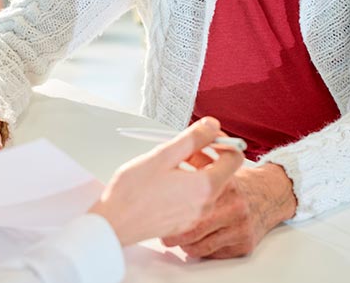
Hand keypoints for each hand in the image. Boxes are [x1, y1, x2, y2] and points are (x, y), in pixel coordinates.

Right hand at [88, 117, 244, 245]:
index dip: (223, 142)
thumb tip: (213, 126)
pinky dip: (186, 186)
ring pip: (207, 186)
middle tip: (180, 149)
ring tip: (168, 166)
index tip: (206, 136)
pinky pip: (195, 199)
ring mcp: (195, 217)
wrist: (113, 223)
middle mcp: (206, 205)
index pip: (235, 158)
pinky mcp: (184, 223)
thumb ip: (193, 138)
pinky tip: (164, 183)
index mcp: (205, 186)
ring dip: (194, 170)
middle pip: (221, 172)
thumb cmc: (132, 191)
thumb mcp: (163, 155)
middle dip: (205, 156)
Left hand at [160, 162, 297, 258]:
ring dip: (184, 243)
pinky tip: (198, 239)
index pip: (193, 198)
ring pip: (200, 245)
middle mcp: (234, 206)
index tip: (161, 211)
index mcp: (224, 183)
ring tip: (179, 235)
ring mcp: (240, 227)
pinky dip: (200, 248)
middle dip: (173, 233)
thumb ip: (195, 161)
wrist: (269, 195)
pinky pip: (212, 253)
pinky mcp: (244, 245)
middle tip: (163, 232)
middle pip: (193, 228)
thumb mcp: (216, 165)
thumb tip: (168, 161)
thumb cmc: (236, 183)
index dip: (172, 208)